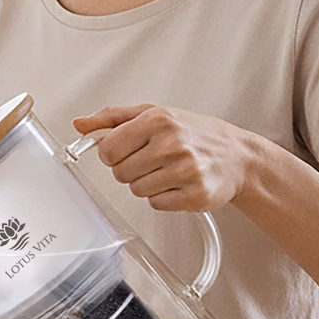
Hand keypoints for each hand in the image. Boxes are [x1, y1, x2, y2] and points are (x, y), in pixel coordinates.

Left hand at [72, 104, 252, 211]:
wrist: (238, 157)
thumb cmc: (194, 134)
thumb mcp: (153, 114)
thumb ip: (113, 118)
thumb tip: (80, 124)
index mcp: (157, 120)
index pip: (108, 149)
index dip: (114, 153)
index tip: (127, 150)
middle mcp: (171, 144)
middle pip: (120, 173)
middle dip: (131, 169)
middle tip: (153, 160)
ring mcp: (185, 170)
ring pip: (137, 190)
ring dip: (148, 183)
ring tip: (169, 170)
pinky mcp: (195, 195)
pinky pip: (157, 204)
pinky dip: (164, 197)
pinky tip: (179, 183)